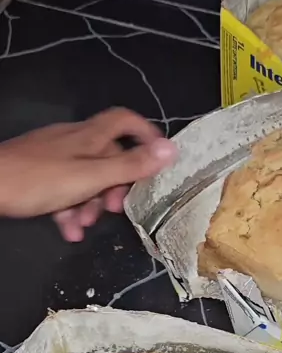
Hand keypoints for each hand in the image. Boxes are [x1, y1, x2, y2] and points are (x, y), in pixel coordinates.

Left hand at [0, 108, 177, 240]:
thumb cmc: (40, 180)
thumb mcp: (91, 177)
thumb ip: (131, 166)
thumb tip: (172, 149)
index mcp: (90, 136)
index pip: (125, 121)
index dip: (146, 135)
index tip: (159, 161)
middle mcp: (74, 140)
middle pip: (107, 156)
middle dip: (116, 185)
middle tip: (116, 209)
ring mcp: (54, 156)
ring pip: (85, 177)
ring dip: (91, 203)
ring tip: (85, 226)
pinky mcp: (37, 173)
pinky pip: (63, 189)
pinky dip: (70, 208)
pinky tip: (69, 231)